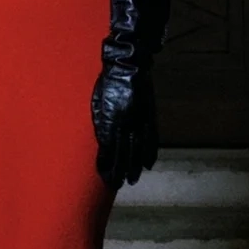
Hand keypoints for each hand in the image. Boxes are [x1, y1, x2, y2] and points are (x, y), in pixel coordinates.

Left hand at [91, 63, 158, 189]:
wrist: (129, 64)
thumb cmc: (107, 82)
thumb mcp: (97, 101)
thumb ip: (100, 123)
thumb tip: (103, 142)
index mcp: (110, 118)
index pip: (108, 148)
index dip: (107, 164)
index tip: (105, 177)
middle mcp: (126, 123)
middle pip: (124, 153)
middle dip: (120, 171)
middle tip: (118, 185)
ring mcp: (140, 120)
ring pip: (138, 149)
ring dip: (135, 166)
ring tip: (132, 180)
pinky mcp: (150, 116)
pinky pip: (151, 139)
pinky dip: (149, 153)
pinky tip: (148, 164)